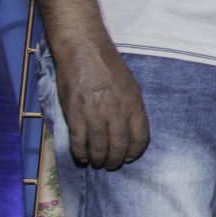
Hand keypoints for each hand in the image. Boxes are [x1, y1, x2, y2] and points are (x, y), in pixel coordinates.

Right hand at [53, 36, 149, 169]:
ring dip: (98, 159)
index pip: (140, 138)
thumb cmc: (108, 67)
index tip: (129, 157)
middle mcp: (116, 112)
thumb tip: (130, 130)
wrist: (84, 51)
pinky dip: (80, 153)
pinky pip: (78, 141)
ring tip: (97, 162)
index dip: (134, 152)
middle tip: (111, 165)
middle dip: (116, 160)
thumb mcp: (131, 86)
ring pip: (99, 147)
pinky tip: (82, 157)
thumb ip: (131, 108)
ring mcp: (95, 114)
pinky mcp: (75, 114)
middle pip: (119, 146)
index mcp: (134, 104)